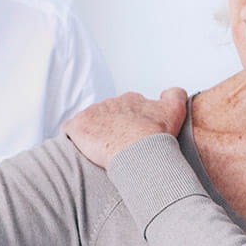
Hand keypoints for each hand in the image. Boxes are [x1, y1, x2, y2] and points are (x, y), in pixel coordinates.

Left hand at [61, 88, 188, 168]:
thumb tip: (172, 91)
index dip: (128, 124)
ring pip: (90, 125)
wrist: (139, 150)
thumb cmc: (156, 136)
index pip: (126, 109)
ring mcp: (92, 113)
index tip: (131, 137)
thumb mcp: (174, 110)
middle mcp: (110, 103)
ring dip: (93, 136)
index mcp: (130, 100)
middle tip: (117, 148)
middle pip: (106, 117)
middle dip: (110, 130)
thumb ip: (174, 95)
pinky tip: (82, 151)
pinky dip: (74, 139)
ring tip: (100, 154)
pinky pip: (70, 131)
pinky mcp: (77, 126)